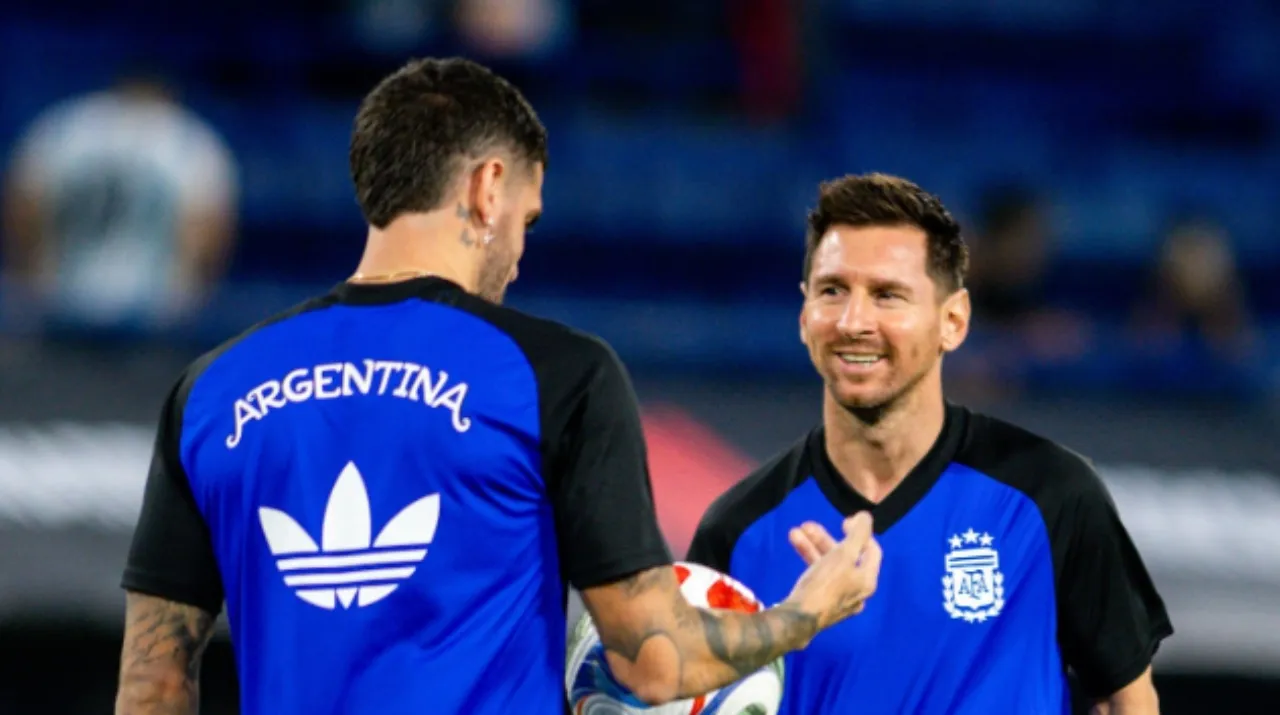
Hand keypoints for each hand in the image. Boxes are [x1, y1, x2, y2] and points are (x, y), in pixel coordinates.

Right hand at [782, 512, 881, 631]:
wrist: (797, 620)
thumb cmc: (824, 585)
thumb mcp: (843, 554)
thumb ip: (857, 533)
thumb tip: (866, 517)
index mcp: (867, 581)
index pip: (871, 551)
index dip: (860, 532)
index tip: (843, 521)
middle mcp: (856, 591)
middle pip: (846, 557)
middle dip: (825, 539)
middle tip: (808, 525)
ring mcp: (838, 599)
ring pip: (828, 566)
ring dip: (812, 546)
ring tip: (794, 533)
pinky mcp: (820, 603)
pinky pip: (818, 577)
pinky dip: (809, 561)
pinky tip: (797, 550)